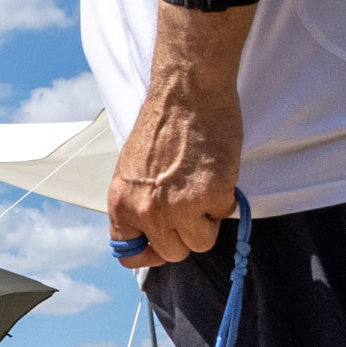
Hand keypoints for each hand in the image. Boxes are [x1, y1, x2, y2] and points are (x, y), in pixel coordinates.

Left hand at [108, 75, 243, 267]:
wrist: (187, 93)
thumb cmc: (163, 123)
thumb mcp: (133, 171)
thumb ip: (138, 202)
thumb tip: (152, 228)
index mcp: (121, 203)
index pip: (128, 253)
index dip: (150, 253)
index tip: (162, 244)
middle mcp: (145, 211)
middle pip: (172, 252)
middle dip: (186, 233)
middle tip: (192, 205)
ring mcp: (177, 207)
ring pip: (201, 242)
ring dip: (208, 220)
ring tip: (204, 187)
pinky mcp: (209, 196)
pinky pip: (224, 215)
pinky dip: (225, 197)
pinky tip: (215, 171)